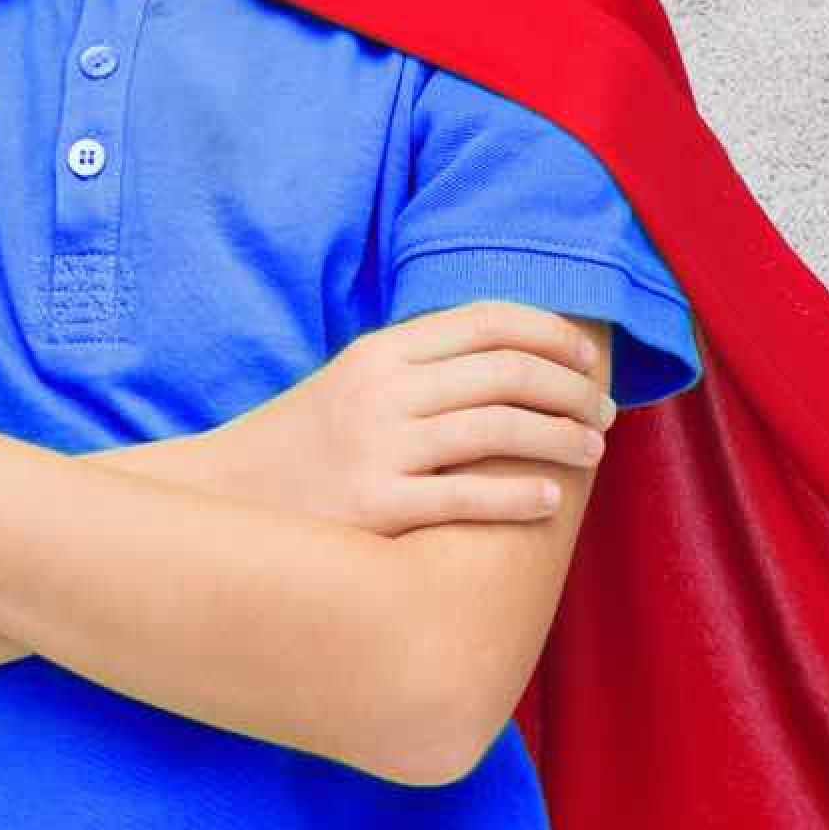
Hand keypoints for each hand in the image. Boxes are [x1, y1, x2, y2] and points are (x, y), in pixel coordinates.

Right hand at [209, 300, 618, 535]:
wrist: (225, 500)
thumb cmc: (304, 446)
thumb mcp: (352, 384)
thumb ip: (418, 367)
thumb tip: (510, 358)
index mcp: (380, 352)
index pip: (485, 321)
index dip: (549, 334)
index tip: (587, 358)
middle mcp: (382, 391)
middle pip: (504, 371)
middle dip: (570, 390)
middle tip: (603, 414)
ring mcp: (377, 448)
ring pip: (497, 428)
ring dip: (560, 437)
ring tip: (591, 451)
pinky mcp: (374, 508)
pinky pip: (464, 498)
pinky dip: (517, 495)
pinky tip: (548, 499)